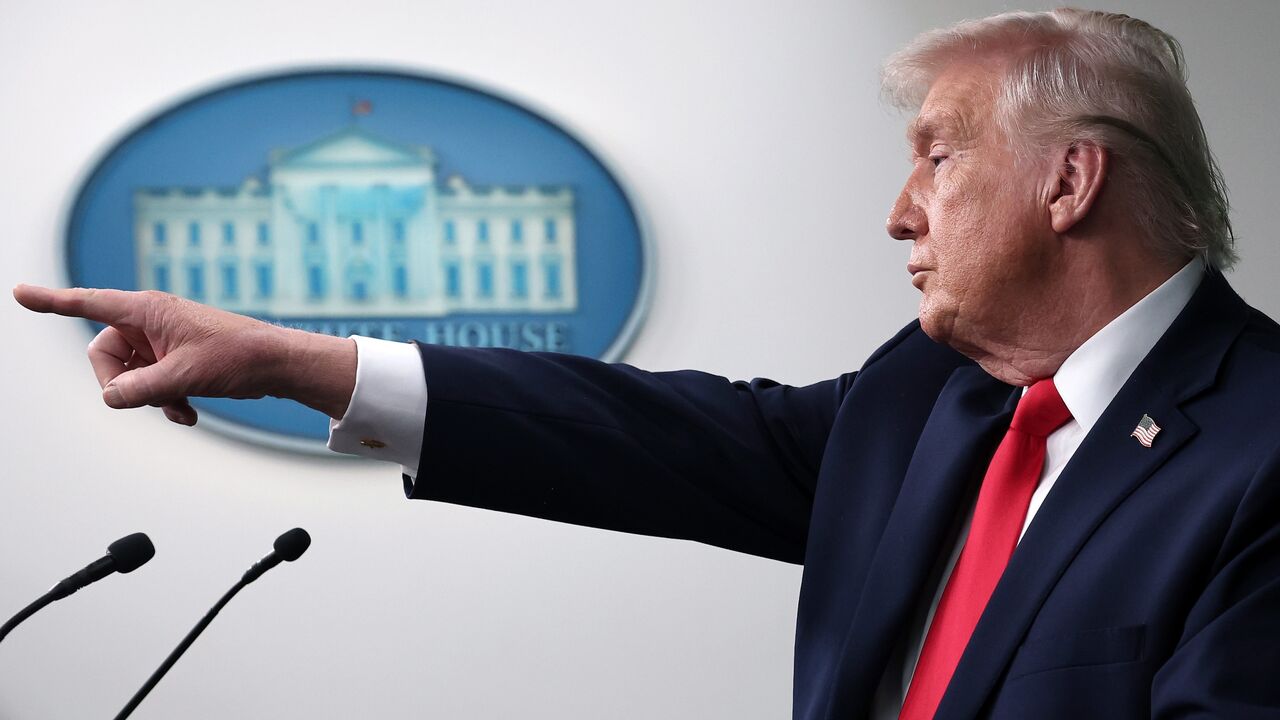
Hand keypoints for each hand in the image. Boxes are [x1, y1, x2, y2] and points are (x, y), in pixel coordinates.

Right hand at [13, 285, 356, 423]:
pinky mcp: (176, 358)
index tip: (19, 293)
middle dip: (121, 383)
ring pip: (129, 374)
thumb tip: (109, 397)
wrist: (276, 365)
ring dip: (147, 396)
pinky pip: (150, 382)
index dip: (52, 302)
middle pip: (105, 354)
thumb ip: (140, 389)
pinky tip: (187, 413)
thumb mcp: (183, 376)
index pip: (88, 304)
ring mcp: (163, 341)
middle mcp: (150, 322)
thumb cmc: (236, 357)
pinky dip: (163, 399)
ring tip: (179, 407)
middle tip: (147, 398)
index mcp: (147, 311)